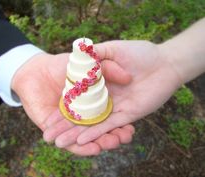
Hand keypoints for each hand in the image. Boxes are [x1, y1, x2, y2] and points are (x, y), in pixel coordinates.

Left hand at [11, 52, 134, 154]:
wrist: (36, 70)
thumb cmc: (61, 65)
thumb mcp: (88, 65)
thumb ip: (107, 68)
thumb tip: (127, 77)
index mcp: (92, 102)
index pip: (109, 117)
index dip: (121, 125)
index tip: (131, 129)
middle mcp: (83, 115)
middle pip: (101, 129)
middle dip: (113, 136)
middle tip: (125, 139)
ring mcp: (70, 121)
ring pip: (86, 136)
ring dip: (100, 142)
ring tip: (111, 144)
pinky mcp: (56, 126)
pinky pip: (68, 139)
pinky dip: (80, 145)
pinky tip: (91, 147)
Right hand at [43, 40, 181, 149]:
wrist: (164, 62)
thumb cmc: (140, 52)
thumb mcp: (112, 49)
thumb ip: (95, 53)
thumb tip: (78, 52)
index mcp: (97, 85)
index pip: (75, 101)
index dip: (61, 111)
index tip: (45, 121)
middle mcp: (103, 99)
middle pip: (81, 116)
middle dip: (65, 127)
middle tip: (49, 137)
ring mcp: (114, 108)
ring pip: (93, 125)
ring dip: (77, 135)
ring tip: (60, 143)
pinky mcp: (127, 114)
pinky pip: (109, 125)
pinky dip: (96, 133)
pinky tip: (82, 140)